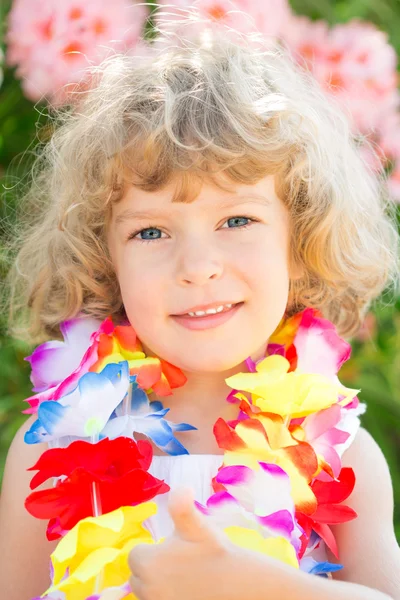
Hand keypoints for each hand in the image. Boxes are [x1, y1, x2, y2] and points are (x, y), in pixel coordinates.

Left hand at [128, 487, 278, 599]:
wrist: (238, 585)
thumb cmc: (215, 552)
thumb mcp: (197, 525)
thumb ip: (182, 505)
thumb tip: (182, 486)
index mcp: (147, 563)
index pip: (136, 555)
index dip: (153, 551)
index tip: (173, 550)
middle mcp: (146, 588)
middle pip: (138, 577)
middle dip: (153, 570)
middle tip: (179, 564)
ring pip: (147, 592)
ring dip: (158, 585)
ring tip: (184, 578)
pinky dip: (167, 597)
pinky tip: (186, 591)